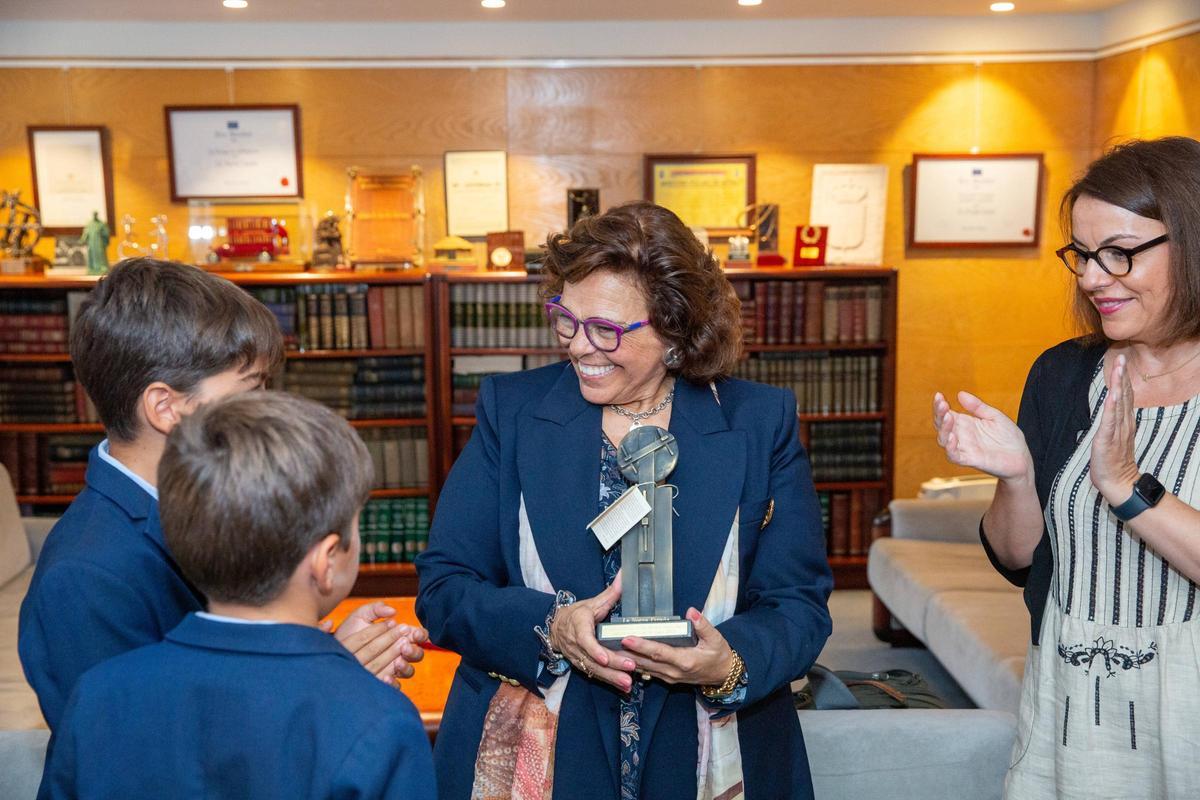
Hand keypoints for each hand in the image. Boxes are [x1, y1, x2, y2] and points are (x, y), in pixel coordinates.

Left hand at [327, 601, 427, 682]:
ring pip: (409, 671)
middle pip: (417, 654)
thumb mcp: (361, 616)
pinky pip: (394, 687)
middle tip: (404, 645)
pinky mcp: (383, 681)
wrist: (332, 649)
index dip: (420, 634)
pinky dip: (393, 683)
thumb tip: (393, 611)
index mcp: (399, 636)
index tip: (414, 632)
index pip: (417, 636)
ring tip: (397, 662)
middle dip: (414, 650)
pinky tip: (386, 678)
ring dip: (406, 666)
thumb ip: (376, 609)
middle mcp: (399, 653)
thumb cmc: (350, 631)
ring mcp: (392, 668)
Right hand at [549, 573, 634, 692]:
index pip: (584, 639)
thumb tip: (624, 576)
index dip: (594, 649)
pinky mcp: (581, 665)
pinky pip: (594, 674)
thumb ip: (610, 592)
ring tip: (627, 683)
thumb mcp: (592, 602)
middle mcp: (576, 644)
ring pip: (593, 670)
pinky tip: (622, 686)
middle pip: (593, 658)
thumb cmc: (576, 614)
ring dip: (611, 678)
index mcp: (578, 625)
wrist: (556, 627)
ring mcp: (577, 656)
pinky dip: (608, 681)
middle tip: (630, 667)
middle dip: (612, 665)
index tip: (604, 657)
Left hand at [620, 609, 732, 686]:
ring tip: (611, 648)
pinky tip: (623, 656)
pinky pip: (648, 671)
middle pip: (646, 661)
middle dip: (627, 652)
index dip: (642, 646)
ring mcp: (669, 676)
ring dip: (627, 659)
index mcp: (685, 660)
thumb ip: (703, 625)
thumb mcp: (716, 639)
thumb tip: (691, 612)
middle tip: (609, 641)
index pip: (659, 652)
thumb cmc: (719, 655)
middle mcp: (674, 671)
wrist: (723, 675)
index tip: (627, 638)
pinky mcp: (667, 678)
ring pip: (644, 668)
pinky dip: (635, 664)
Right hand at [933, 391, 1034, 482]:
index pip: (945, 413)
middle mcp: (961, 435)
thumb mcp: (995, 416)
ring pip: (944, 439)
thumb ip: (978, 406)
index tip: (939, 395)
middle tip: (943, 404)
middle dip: (939, 414)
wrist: (1021, 457)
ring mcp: (964, 447)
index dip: (939, 405)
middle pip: (941, 425)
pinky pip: (954, 456)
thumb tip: (960, 394)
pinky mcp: (970, 460)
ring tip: (948, 416)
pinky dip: (950, 448)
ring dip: (943, 428)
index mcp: (965, 423)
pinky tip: (952, 437)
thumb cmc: (1008, 437)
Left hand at [1090, 354, 1140, 503]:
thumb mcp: (1114, 436)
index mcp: (1124, 421)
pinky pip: (1110, 421)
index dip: (1123, 378)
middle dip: (1121, 376)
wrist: (1117, 482)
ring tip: (1118, 369)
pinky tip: (1112, 395)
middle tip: (1121, 357)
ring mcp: (1117, 431)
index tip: (1120, 362)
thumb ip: (1114, 421)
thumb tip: (1111, 407)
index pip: (1125, 396)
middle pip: (1124, 395)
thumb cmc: (1112, 460)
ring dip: (1118, 385)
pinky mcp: (1107, 439)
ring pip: (1118, 403)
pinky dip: (1111, 407)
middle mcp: (1123, 423)